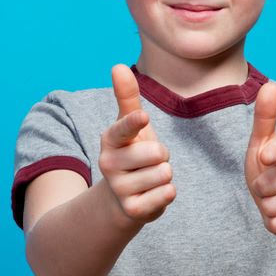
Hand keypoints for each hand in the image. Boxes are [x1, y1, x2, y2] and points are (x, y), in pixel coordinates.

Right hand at [98, 64, 175, 224]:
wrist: (123, 197)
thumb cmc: (132, 152)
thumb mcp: (130, 125)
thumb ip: (127, 97)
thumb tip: (117, 65)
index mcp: (110, 139)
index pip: (123, 129)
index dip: (134, 124)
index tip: (143, 117)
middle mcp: (109, 163)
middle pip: (157, 152)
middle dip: (162, 155)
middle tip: (150, 160)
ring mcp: (119, 188)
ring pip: (164, 174)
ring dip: (165, 175)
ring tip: (151, 177)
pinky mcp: (132, 210)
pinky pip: (165, 195)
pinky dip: (167, 193)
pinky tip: (154, 193)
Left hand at [245, 81, 275, 236]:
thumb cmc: (271, 170)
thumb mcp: (262, 144)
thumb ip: (265, 117)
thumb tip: (271, 84)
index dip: (272, 154)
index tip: (264, 156)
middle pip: (268, 185)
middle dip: (259, 190)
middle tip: (267, 187)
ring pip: (273, 207)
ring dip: (266, 208)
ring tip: (275, 200)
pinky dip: (275, 224)